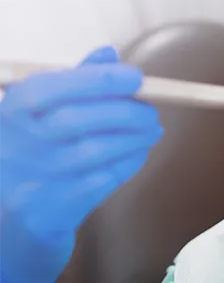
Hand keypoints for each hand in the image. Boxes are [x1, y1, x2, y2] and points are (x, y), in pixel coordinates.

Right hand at [0, 47, 161, 282]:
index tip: (135, 77)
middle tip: (151, 111)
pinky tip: (137, 154)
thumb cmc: (30, 159)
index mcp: (8, 113)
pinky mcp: (51, 213)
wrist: (8, 231)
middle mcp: (13, 146)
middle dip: (125, 110)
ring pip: (94, 151)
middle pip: (76, 119)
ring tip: (151, 130)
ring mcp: (30, 182)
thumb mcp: (37, 117)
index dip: (98, 79)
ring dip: (134, 137)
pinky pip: (102, 181)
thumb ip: (70, 83)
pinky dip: (128, 163)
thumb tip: (108, 52)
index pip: (50, 87)